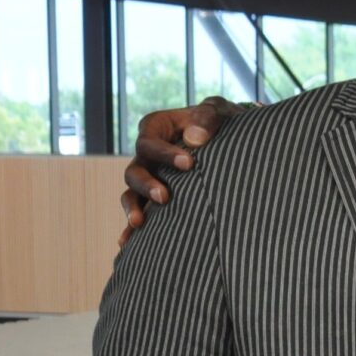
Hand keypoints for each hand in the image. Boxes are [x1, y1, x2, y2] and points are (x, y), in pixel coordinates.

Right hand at [119, 95, 239, 246]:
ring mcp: (149, 178)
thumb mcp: (217, 111)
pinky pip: (139, 213)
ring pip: (131, 194)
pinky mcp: (156, 198)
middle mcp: (147, 156)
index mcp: (156, 129)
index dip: (164, 153)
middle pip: (134, 171)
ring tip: (140, 223)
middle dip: (147, 185)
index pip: (149, 141)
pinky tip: (127, 244)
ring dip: (134, 208)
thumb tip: (195, 140)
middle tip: (165, 197)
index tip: (189, 164)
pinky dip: (132, 229)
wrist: (228, 140)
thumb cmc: (219, 122)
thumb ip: (207, 118)